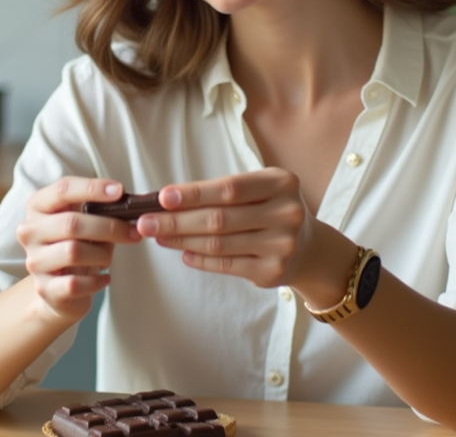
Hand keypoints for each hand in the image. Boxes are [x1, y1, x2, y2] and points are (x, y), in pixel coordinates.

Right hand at [16, 177, 141, 322]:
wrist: (57, 289)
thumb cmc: (75, 245)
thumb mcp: (82, 221)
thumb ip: (99, 208)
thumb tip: (129, 203)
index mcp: (38, 206)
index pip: (63, 190)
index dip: (92, 188)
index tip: (119, 191)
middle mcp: (29, 231)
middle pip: (71, 223)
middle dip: (109, 227)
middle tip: (133, 232)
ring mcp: (34, 261)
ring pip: (73, 252)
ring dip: (102, 254)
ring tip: (109, 257)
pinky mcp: (44, 288)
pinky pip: (75, 283)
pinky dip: (96, 280)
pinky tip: (104, 277)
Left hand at [135, 168, 311, 287]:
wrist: (309, 249)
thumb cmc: (271, 210)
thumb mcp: (261, 189)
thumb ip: (223, 192)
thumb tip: (168, 200)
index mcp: (281, 183)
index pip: (230, 188)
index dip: (194, 193)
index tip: (162, 197)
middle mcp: (286, 213)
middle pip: (219, 219)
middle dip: (176, 221)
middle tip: (145, 222)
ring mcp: (282, 245)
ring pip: (219, 244)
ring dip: (182, 240)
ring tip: (158, 236)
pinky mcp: (273, 272)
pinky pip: (227, 265)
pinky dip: (200, 259)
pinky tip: (183, 252)